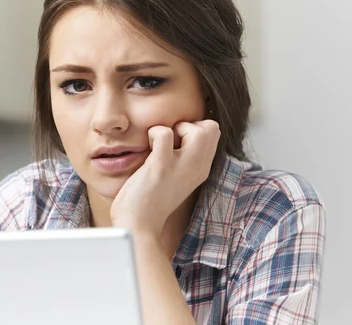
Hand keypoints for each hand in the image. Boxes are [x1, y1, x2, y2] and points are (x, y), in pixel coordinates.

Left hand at [110, 120, 220, 237]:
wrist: (139, 226)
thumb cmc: (151, 200)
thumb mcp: (177, 176)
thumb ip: (183, 157)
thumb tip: (175, 132)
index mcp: (201, 169)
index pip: (213, 133)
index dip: (193, 128)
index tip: (176, 142)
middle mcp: (197, 168)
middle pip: (212, 128)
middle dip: (189, 125)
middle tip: (170, 142)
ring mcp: (181, 167)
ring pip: (200, 130)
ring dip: (175, 128)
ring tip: (160, 146)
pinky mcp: (161, 167)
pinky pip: (164, 133)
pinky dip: (153, 133)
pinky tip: (147, 149)